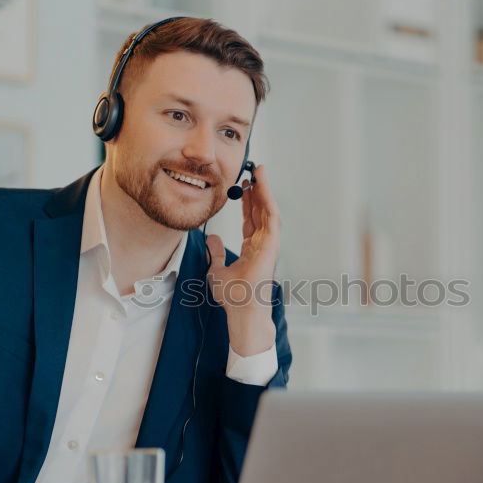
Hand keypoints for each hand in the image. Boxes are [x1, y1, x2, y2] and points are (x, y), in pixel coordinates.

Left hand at [207, 164, 279, 355]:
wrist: (241, 311)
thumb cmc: (233, 298)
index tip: (242, 185)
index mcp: (253, 249)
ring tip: (259, 171)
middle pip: (261, 211)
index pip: (252, 220)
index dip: (248, 201)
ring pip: (269, 210)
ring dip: (265, 190)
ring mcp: (269, 245)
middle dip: (258, 190)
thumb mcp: (216, 270)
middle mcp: (263, 245)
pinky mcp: (272, 246)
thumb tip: (210, 238)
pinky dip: (267, 201)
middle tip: (253, 170)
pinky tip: (262, 186)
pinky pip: (271, 218)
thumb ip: (216, 253)